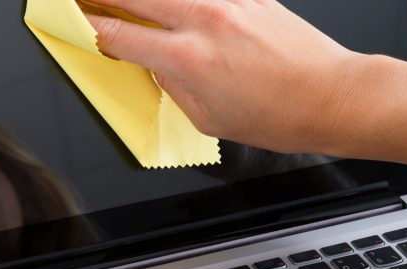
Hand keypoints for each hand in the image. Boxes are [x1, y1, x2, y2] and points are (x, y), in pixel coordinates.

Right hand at [85, 0, 376, 154]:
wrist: (334, 97)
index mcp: (186, 58)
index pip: (117, 34)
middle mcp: (203, 20)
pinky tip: (171, 2)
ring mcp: (227, 0)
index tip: (72, 20)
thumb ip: (172, 86)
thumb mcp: (209, 117)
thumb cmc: (281, 116)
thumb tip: (153, 63)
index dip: (87, 26)